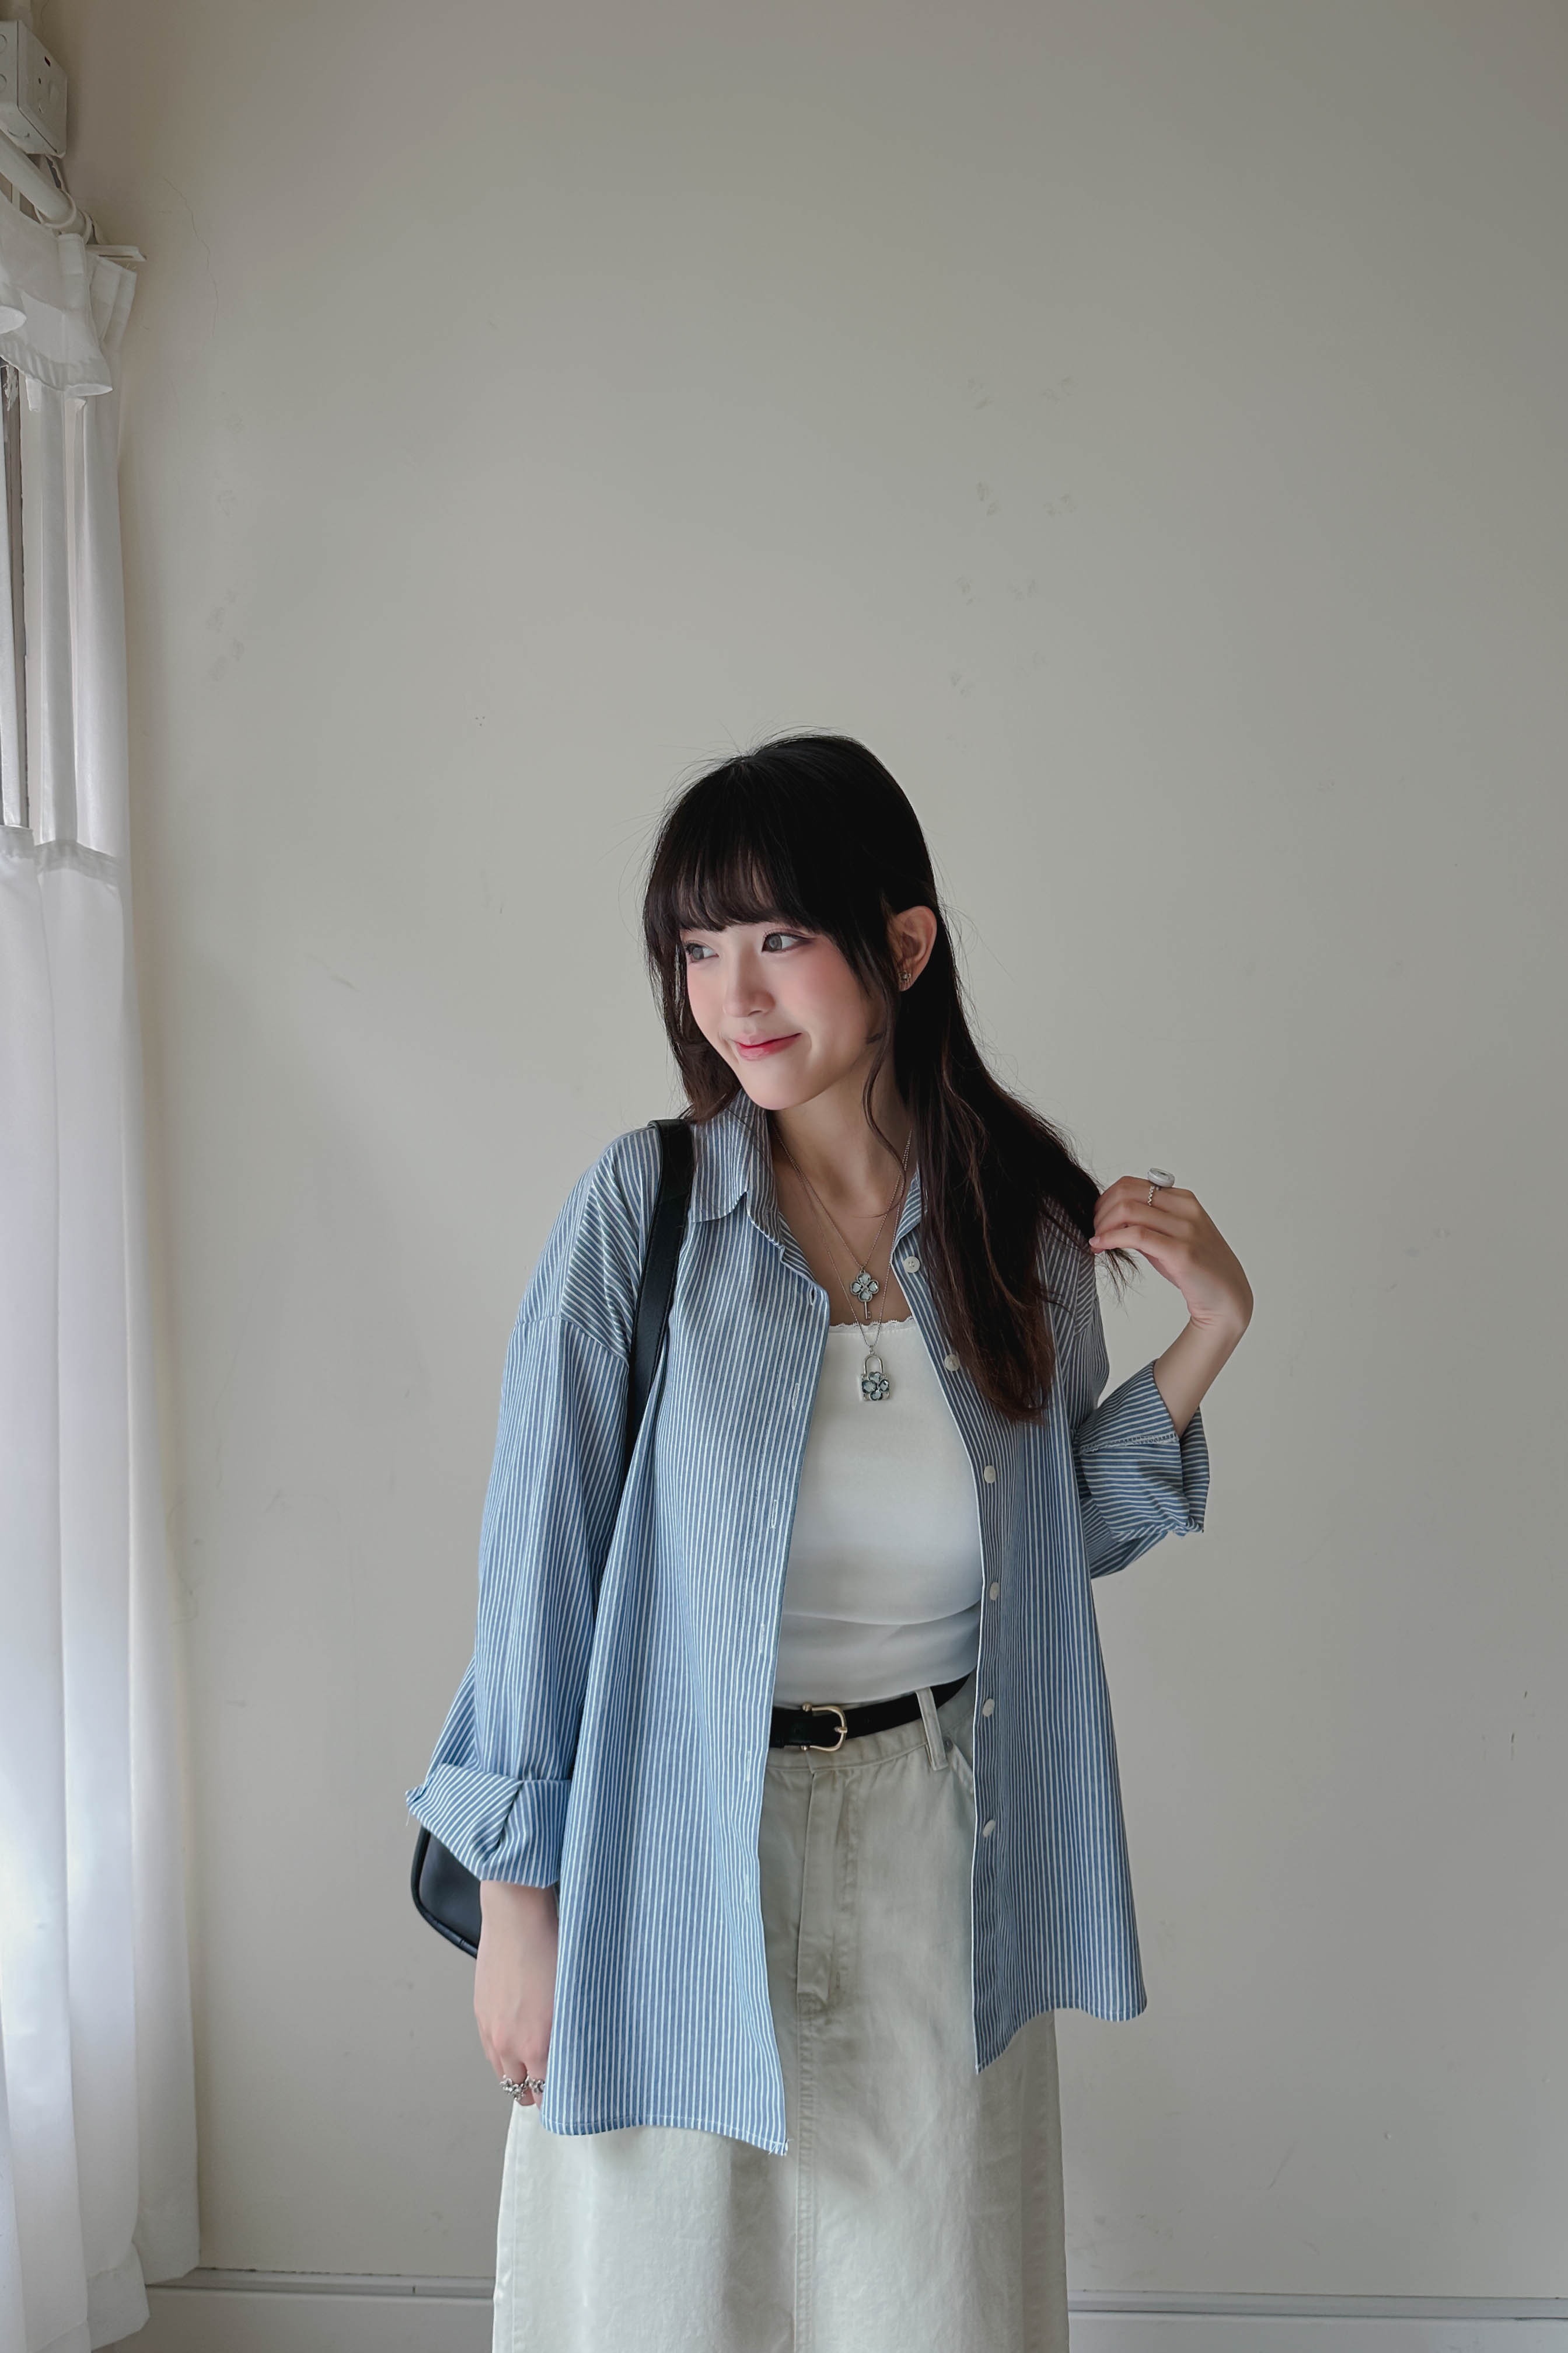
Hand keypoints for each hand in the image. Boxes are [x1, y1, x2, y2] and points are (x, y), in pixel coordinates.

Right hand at [475, 1880, 558, 2109]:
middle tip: (554, 2085)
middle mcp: (510, 2045)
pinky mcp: (480, 2013)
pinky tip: (517, 2041)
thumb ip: (575, 2031)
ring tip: (535, 2068)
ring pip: (502, 2074)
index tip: (571, 2099)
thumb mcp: (574, 1996)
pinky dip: (503, 2054)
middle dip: (537, 2093)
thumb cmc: (552, 1947)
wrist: (517, 1916)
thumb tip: (584, 2050)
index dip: (559, 2101)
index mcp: (538, 2045)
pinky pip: (490, 2050)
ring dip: (517, 2075)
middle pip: (520, 2092)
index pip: (546, 2096)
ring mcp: (491, 2030)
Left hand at [1089, 1178, 1251, 1337]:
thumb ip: (1147, 1222)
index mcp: (1183, 1199)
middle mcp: (1185, 1209)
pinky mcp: (1181, 1252)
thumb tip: (1111, 1216)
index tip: (1096, 1217)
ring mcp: (1185, 1229)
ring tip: (1096, 1241)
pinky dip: (1111, 1238)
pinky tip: (1100, 1247)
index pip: (1132, 1184)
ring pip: (1128, 1210)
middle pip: (1127, 1193)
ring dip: (1103, 1225)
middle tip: (1092, 1229)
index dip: (1106, 1199)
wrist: (1226, 1296)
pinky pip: (1137, 1235)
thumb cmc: (1196, 1267)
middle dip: (1100, 1210)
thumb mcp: (1171, 1236)